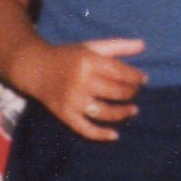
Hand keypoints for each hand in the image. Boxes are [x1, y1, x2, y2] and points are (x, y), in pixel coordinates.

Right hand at [29, 37, 146, 142]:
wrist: (35, 69)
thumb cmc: (69, 57)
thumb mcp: (91, 47)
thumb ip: (118, 46)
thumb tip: (144, 45)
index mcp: (88, 62)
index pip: (120, 72)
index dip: (136, 77)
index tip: (144, 80)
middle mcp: (80, 82)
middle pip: (115, 92)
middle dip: (131, 93)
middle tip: (135, 92)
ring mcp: (72, 100)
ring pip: (104, 112)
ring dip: (122, 113)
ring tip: (133, 110)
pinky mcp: (65, 115)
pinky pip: (85, 129)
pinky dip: (100, 134)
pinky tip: (115, 135)